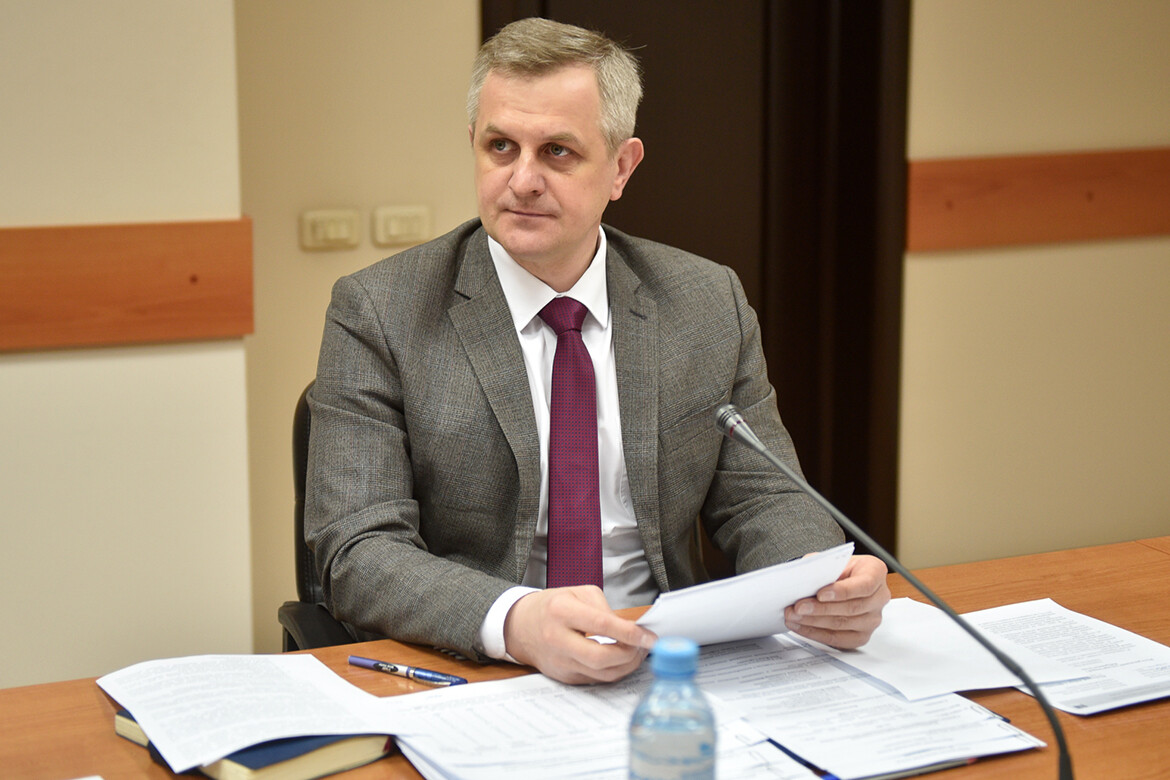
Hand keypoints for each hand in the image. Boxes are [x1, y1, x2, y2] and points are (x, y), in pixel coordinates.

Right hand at [503, 586, 657, 683]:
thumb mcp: (577, 593)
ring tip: (637, 652)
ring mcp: (559, 662)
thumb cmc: (552, 606)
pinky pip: (595, 680)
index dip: (630, 633)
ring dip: (626, 666)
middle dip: (630, 654)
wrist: (520, 627)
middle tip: (644, 646)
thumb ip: (604, 608)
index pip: (602, 625)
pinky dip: (613, 672)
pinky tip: (622, 660)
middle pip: (601, 658)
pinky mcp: (563, 677)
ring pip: (601, 674)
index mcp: (561, 612)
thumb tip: (629, 630)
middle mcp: (558, 639)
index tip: (649, 636)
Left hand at [784, 554, 889, 648]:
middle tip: (798, 607)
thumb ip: (820, 566)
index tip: (820, 593)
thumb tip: (803, 577)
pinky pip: (839, 639)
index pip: (865, 585)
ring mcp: (873, 619)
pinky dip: (816, 634)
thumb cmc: (836, 569)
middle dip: (821, 609)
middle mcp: (879, 597)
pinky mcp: (862, 635)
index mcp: (875, 572)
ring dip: (814, 622)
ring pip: (844, 624)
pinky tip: (801, 627)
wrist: (840, 580)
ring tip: (794, 616)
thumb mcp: (828, 560)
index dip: (842, 591)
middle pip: (853, 607)